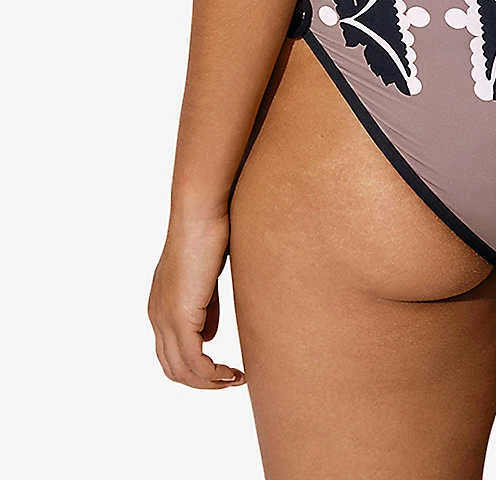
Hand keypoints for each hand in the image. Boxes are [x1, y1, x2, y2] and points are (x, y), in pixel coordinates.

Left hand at [148, 213, 245, 388]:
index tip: (224, 368)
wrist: (199, 214)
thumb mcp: (205, 279)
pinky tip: (233, 371)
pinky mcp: (180, 317)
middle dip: (203, 382)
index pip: (171, 352)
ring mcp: (166, 319)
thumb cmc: (206, 234)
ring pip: (182, 371)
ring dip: (210, 382)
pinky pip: (195, 362)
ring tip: (236, 379)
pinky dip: (214, 375)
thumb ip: (205, 308)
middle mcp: (157, 317)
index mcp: (160, 307)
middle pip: (173, 368)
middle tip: (231, 381)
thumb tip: (208, 337)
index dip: (197, 366)